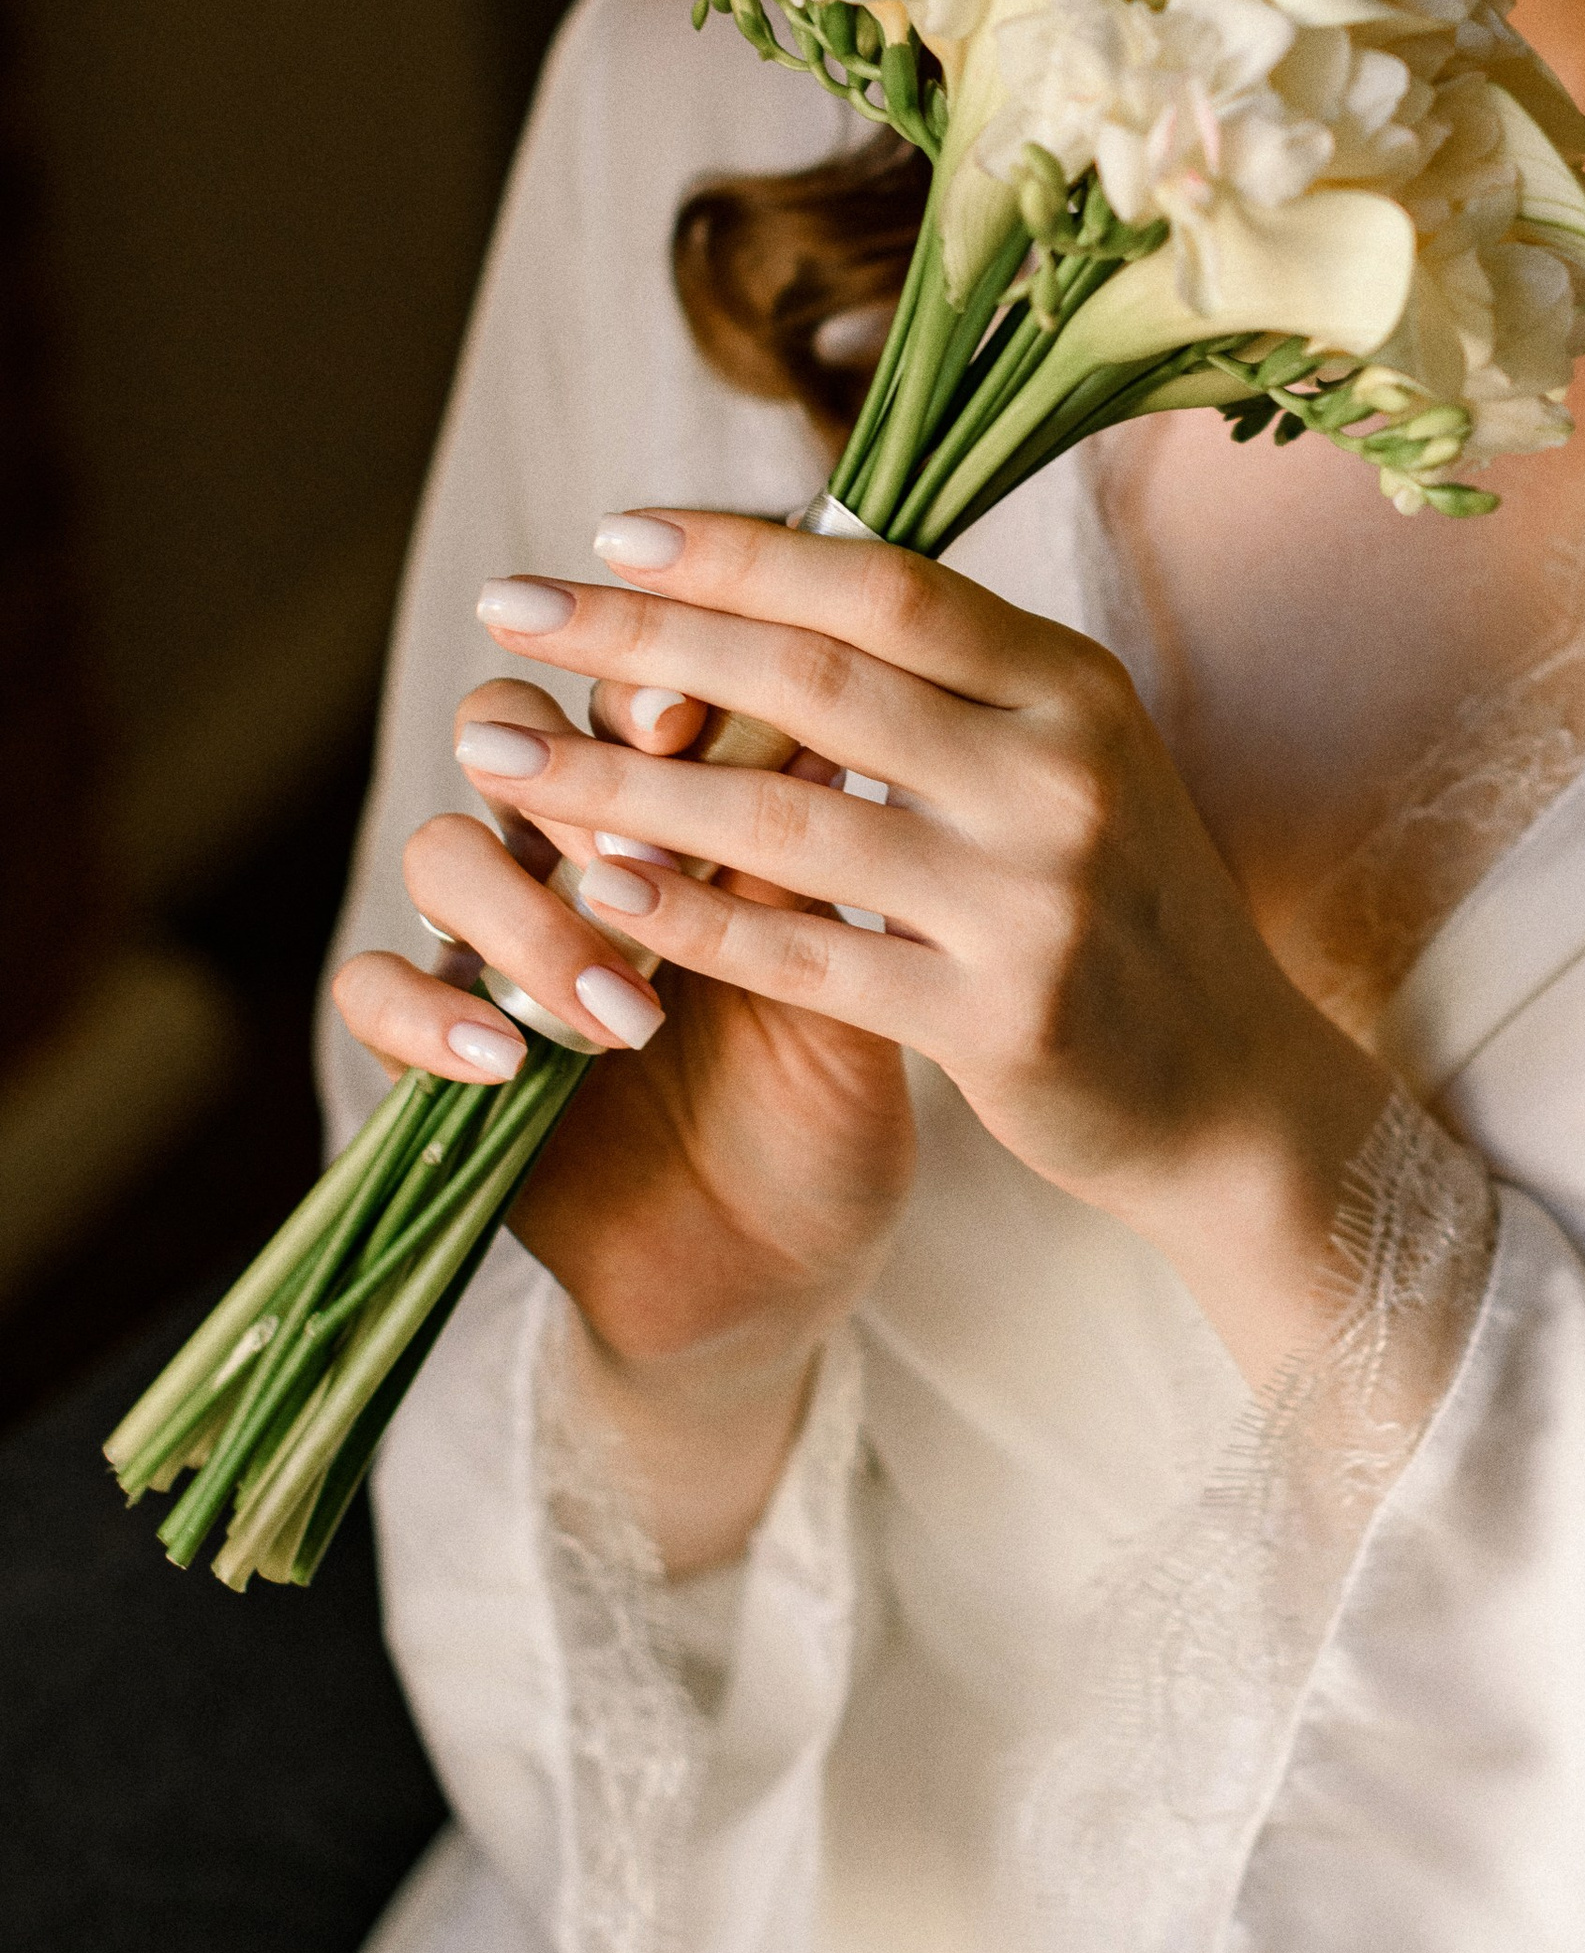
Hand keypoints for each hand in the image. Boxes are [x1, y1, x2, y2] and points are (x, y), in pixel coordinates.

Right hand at [331, 665, 920, 1392]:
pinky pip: (375, 994)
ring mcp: (495, 945)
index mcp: (677, 806)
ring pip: (439, 852)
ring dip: (521, 916)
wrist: (780, 1267)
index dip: (637, 686)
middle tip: (629, 844)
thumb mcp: (842, 983)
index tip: (687, 716)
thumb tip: (825, 714)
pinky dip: (427, 1015)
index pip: (627, 693)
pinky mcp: (435, 1051)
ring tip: (622, 1008)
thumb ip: (810, 866)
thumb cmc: (827, 1102)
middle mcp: (571, 853)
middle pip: (504, 732)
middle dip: (556, 773)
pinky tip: (510, 1058)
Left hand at [423, 509, 1392, 1387]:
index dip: (738, 550)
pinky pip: (804, 956)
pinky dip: (689, 920)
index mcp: (1074, 684)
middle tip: (508, 603)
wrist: (1234, 1092)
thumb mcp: (1068, 759)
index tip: (607, 533)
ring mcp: (1034, 897)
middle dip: (641, 634)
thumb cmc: (1118, 905)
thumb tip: (776, 564)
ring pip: (788, 815)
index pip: (883, 580)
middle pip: (816, 675)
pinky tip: (594, 891)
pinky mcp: (999, 1019)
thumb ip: (949, 679)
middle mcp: (1061, 771)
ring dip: (624, 780)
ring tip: (503, 755)